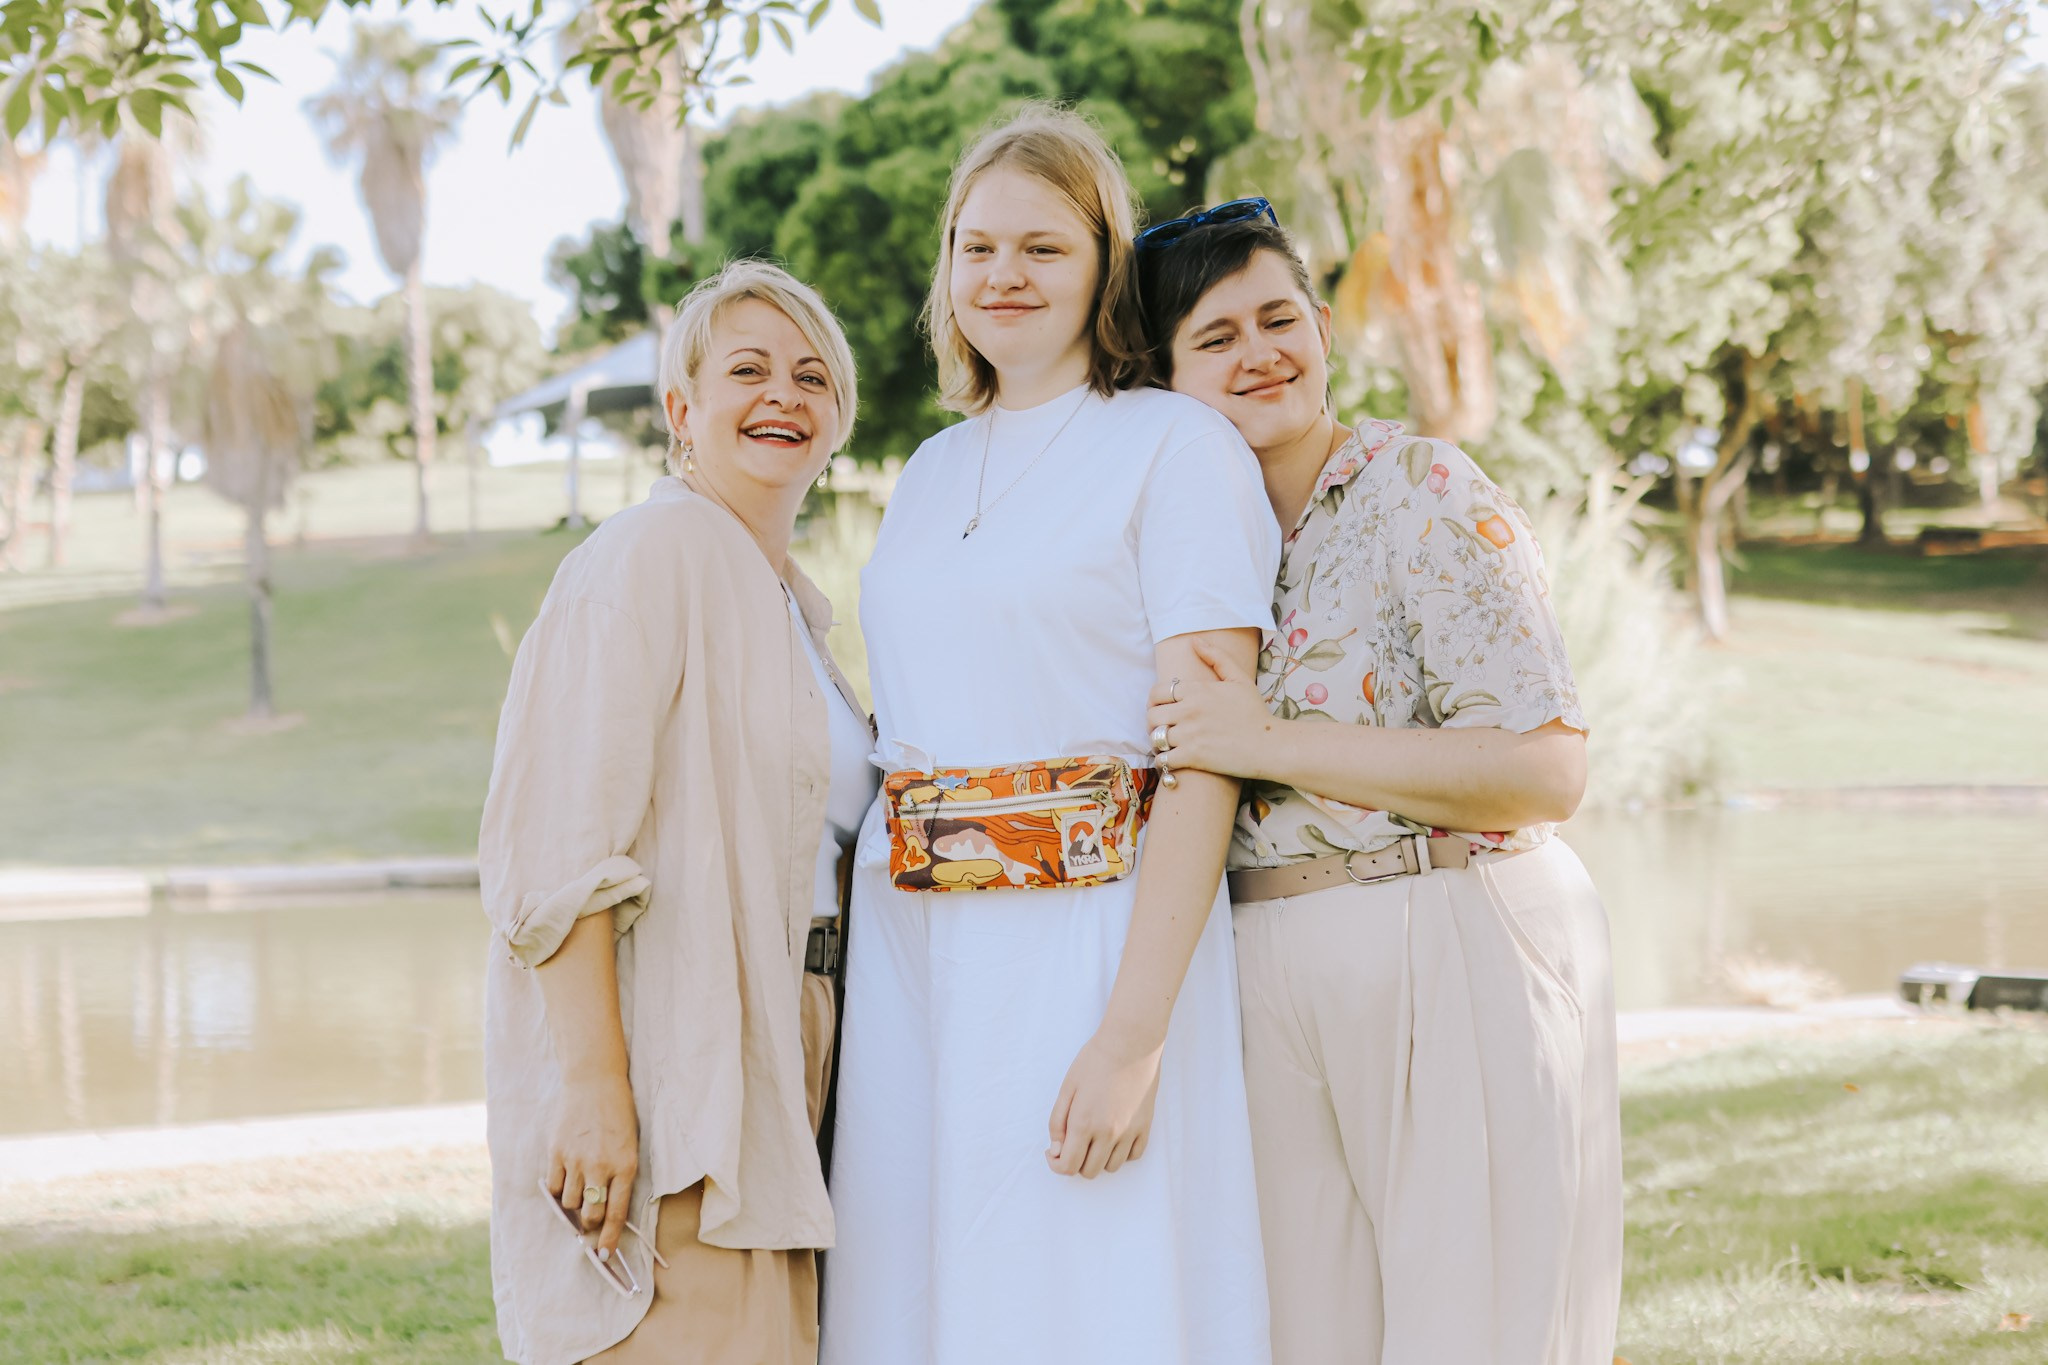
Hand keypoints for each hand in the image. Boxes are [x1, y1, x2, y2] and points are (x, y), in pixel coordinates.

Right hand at [545, 1073, 638, 1257]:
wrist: (595, 1082)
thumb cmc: (618, 1115)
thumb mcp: (629, 1145)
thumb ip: (619, 1176)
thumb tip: (605, 1211)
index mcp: (625, 1166)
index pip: (616, 1213)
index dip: (610, 1238)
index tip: (605, 1254)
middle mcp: (600, 1166)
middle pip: (590, 1214)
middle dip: (590, 1223)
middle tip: (589, 1219)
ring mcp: (576, 1160)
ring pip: (569, 1203)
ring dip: (573, 1204)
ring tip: (579, 1187)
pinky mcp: (556, 1153)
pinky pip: (552, 1186)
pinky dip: (557, 1189)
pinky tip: (564, 1177)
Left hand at [1047, 1026, 1161, 1178]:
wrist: (1130, 1044)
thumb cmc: (1095, 1061)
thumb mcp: (1067, 1088)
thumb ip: (1057, 1122)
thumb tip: (1056, 1149)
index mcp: (1084, 1124)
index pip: (1068, 1167)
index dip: (1056, 1165)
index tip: (1054, 1152)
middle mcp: (1108, 1134)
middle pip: (1089, 1171)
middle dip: (1076, 1161)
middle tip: (1074, 1141)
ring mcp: (1129, 1132)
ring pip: (1111, 1167)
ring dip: (1099, 1159)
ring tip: (1095, 1137)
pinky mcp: (1145, 1126)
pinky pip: (1133, 1156)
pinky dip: (1121, 1153)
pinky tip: (1114, 1136)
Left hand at [1146, 637, 1275, 782]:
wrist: (1270, 745)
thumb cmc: (1255, 712)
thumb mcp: (1239, 679)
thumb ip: (1216, 657)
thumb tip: (1194, 641)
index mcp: (1197, 690)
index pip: (1157, 692)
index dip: (1154, 702)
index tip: (1161, 709)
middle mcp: (1190, 710)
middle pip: (1152, 715)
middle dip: (1153, 723)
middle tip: (1163, 728)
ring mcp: (1190, 734)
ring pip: (1155, 738)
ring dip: (1158, 743)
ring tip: (1166, 745)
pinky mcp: (1193, 757)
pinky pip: (1163, 759)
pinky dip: (1164, 762)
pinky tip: (1173, 760)